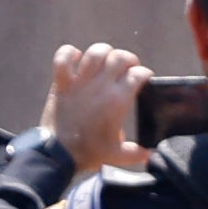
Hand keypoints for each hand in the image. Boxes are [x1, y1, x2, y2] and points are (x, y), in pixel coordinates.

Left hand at [46, 41, 149, 169]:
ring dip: (104, 53)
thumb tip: (149, 153)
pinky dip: (69, 53)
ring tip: (107, 60)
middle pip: (120, 57)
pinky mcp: (62, 83)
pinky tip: (76, 57)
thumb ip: (136, 153)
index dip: (144, 74)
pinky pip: (63, 58)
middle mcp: (101, 86)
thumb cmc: (89, 153)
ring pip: (95, 52)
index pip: (138, 74)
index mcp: (118, 101)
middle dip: (129, 59)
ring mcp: (80, 82)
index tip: (144, 79)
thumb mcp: (117, 155)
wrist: (58, 155)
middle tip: (128, 68)